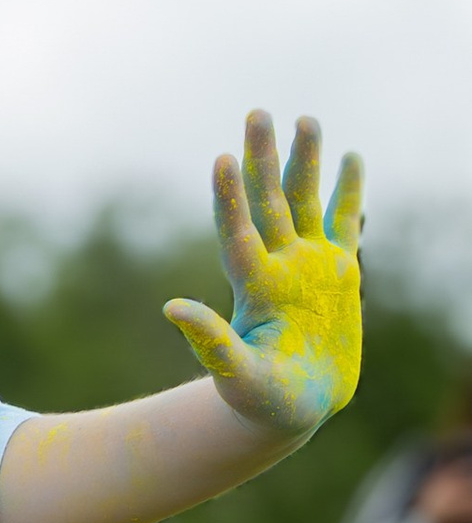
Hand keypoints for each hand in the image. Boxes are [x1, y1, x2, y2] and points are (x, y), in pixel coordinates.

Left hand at [166, 111, 362, 439]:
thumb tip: (170, 308)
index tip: (221, 159)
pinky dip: (349, 192)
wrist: (293, 410)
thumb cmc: (261, 403)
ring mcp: (308, 266)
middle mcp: (278, 267)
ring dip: (306, 161)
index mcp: (254, 289)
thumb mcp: (237, 377)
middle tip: (256, 112)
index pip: (238, 233)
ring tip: (305, 118)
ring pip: (306, 201)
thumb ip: (210, 344)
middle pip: (269, 201)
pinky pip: (345, 222)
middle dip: (263, 158)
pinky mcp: (339, 272)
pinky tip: (352, 158)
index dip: (229, 198)